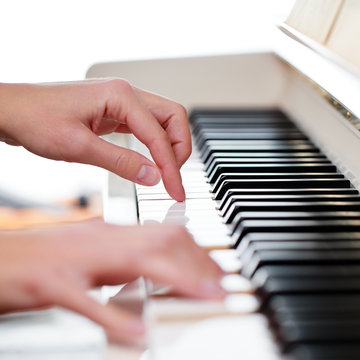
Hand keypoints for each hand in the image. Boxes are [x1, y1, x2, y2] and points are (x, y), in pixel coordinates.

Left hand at [0, 80, 190, 200]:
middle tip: (174, 177)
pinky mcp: (116, 112)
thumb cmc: (36, 119)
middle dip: (179, 148)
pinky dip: (154, 144)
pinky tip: (150, 160)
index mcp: (120, 96)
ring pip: (163, 121)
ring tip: (165, 172)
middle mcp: (126, 94)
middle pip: (173, 117)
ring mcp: (122, 102)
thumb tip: (153, 176)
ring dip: (169, 146)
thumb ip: (121, 162)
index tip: (175, 190)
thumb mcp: (79, 147)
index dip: (170, 166)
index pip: (159, 135)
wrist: (12, 110)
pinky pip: (146, 126)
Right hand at [0, 220, 224, 342]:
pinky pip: (88, 301)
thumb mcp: (92, 252)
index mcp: (109, 233)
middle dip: (196, 262)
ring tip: (204, 296)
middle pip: (158, 242)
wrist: (1, 257)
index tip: (216, 270)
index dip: (195, 251)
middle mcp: (99, 240)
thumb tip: (151, 265)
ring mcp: (77, 261)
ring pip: (134, 262)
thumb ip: (122, 256)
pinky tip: (138, 333)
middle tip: (221, 285)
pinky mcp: (52, 284)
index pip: (163, 233)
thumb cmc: (45, 257)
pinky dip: (114, 316)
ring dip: (175, 279)